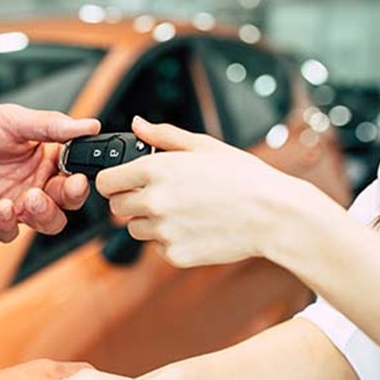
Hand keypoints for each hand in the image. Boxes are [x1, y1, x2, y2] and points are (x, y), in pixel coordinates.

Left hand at [0, 104, 97, 241]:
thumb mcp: (12, 119)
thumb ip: (51, 125)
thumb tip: (89, 124)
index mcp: (43, 157)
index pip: (75, 171)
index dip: (82, 175)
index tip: (82, 172)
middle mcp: (32, 182)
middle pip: (67, 201)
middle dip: (71, 197)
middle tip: (66, 186)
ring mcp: (14, 205)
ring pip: (46, 222)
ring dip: (45, 213)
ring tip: (30, 198)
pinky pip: (10, 232)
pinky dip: (9, 223)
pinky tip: (2, 207)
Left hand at [96, 116, 307, 267]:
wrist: (273, 215)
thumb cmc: (243, 178)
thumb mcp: (204, 146)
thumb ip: (164, 136)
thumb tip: (137, 125)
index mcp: (156, 169)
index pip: (106, 182)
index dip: (113, 182)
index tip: (123, 183)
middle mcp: (154, 201)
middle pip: (116, 208)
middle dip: (130, 201)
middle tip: (159, 196)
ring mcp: (163, 230)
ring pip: (135, 229)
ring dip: (150, 222)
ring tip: (183, 211)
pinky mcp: (175, 254)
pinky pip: (158, 248)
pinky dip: (170, 240)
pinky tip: (195, 227)